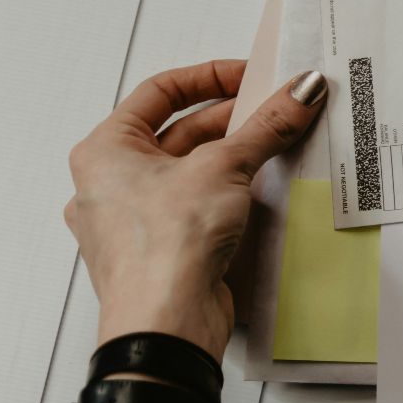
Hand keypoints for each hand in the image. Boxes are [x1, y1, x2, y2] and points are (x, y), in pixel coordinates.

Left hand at [65, 60, 326, 359]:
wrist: (164, 325)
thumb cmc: (162, 249)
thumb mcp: (224, 167)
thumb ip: (266, 126)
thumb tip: (299, 92)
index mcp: (103, 151)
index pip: (159, 93)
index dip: (209, 78)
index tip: (251, 76)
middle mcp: (110, 184)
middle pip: (178, 133)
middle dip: (231, 121)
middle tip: (276, 111)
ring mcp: (134, 222)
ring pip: (189, 173)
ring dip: (233, 158)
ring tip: (275, 146)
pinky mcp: (162, 252)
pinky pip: (197, 208)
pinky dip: (228, 195)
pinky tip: (259, 192)